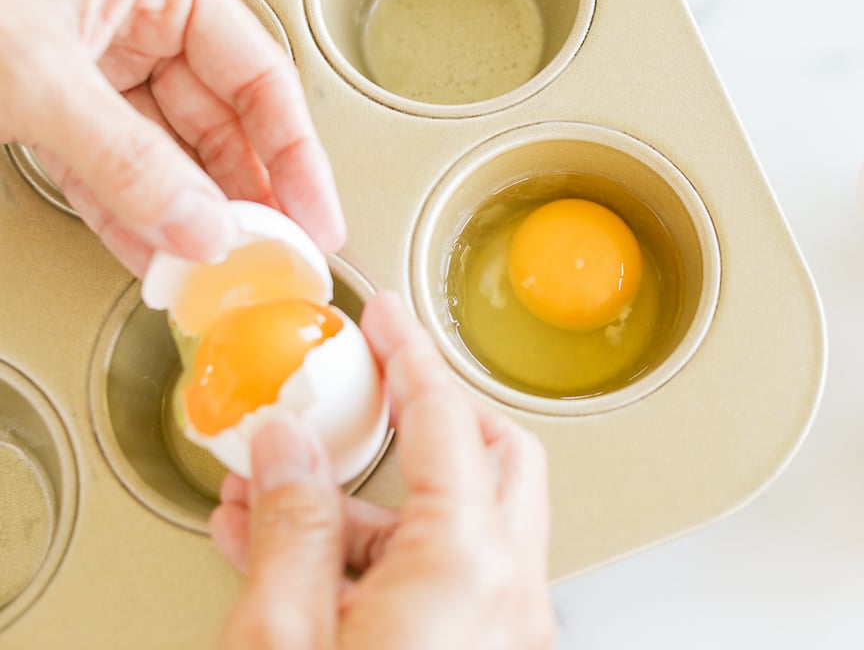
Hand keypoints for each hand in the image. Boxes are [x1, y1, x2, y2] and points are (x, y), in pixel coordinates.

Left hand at [0, 0, 344, 274]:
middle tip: (268, 256)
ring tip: (215, 269)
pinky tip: (157, 257)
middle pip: (224, 128)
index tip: (313, 215)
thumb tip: (200, 225)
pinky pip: (120, 178)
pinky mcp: (63, 116)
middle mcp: (141, 24)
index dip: (295, 155)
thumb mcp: (36, 74)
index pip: (260, 78)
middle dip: (240, 198)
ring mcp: (103, 74)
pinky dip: (136, 222)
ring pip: (173, 161)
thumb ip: (127, 159)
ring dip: (189, 220)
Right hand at [209, 291, 554, 649]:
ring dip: (382, 498)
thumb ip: (289, 528)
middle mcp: (509, 594)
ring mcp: (505, 629)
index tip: (384, 317)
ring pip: (467, 521)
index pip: (444, 420)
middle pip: (492, 457)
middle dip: (429, 410)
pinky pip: (450, 577)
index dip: (406, 354)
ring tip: (284, 492)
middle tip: (374, 381)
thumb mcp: (283, 637)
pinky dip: (388, 552)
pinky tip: (303, 555)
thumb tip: (286, 446)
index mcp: (466, 568)